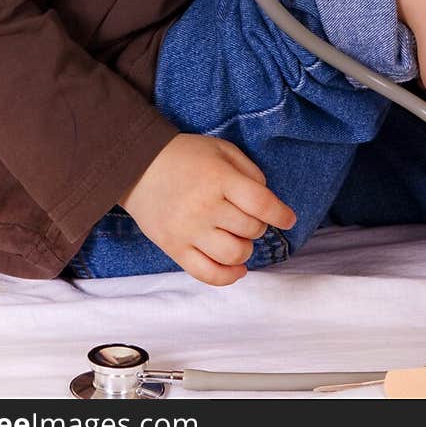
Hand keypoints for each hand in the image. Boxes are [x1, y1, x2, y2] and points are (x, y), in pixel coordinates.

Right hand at [120, 134, 296, 285]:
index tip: (287, 218)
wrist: (138, 166)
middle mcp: (205, 207)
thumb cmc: (185, 155)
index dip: (281, 214)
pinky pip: (207, 274)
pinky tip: (237, 268)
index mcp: (220, 178)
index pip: (262, 204)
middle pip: (251, 230)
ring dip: (246, 249)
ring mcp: (189, 230)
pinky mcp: (175, 248)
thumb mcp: (222, 149)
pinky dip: (228, 277)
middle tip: (251, 218)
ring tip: (240, 238)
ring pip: (234, 255)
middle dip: (258, 226)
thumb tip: (268, 202)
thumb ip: (249, 172)